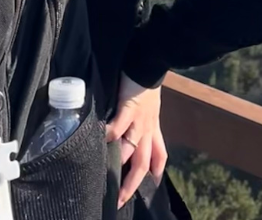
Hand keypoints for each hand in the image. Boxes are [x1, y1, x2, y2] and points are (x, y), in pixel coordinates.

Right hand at [105, 73, 167, 208]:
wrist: (150, 60)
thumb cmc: (145, 81)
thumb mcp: (150, 105)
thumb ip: (141, 120)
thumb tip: (127, 133)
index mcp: (153, 127)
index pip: (159, 155)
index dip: (155, 172)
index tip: (150, 185)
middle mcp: (148, 128)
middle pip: (143, 163)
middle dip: (132, 184)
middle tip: (120, 200)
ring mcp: (139, 119)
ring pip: (132, 150)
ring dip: (120, 165)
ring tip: (107, 178)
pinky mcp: (130, 107)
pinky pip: (121, 125)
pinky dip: (111, 134)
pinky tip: (102, 141)